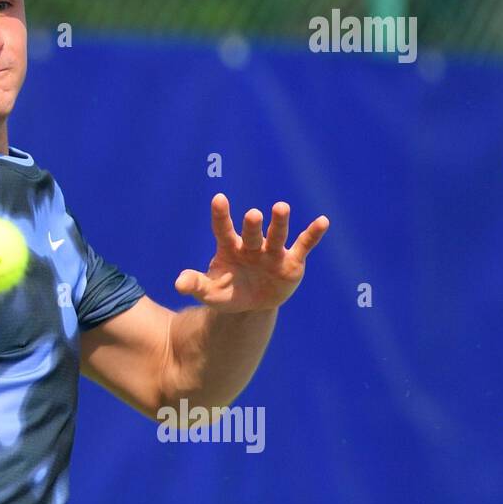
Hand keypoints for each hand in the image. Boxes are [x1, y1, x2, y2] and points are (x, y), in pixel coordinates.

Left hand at [174, 193, 328, 312]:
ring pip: (276, 235)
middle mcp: (252, 246)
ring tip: (281, 207)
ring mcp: (272, 252)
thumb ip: (196, 284)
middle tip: (253, 215)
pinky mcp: (292, 261)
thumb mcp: (210, 292)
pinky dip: (313, 234)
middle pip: (252, 233)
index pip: (223, 230)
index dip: (221, 215)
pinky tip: (323, 221)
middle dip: (252, 225)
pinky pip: (303, 245)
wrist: (251, 305)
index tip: (219, 198)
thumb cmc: (228, 291)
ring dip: (279, 222)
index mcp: (229, 248)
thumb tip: (179, 284)